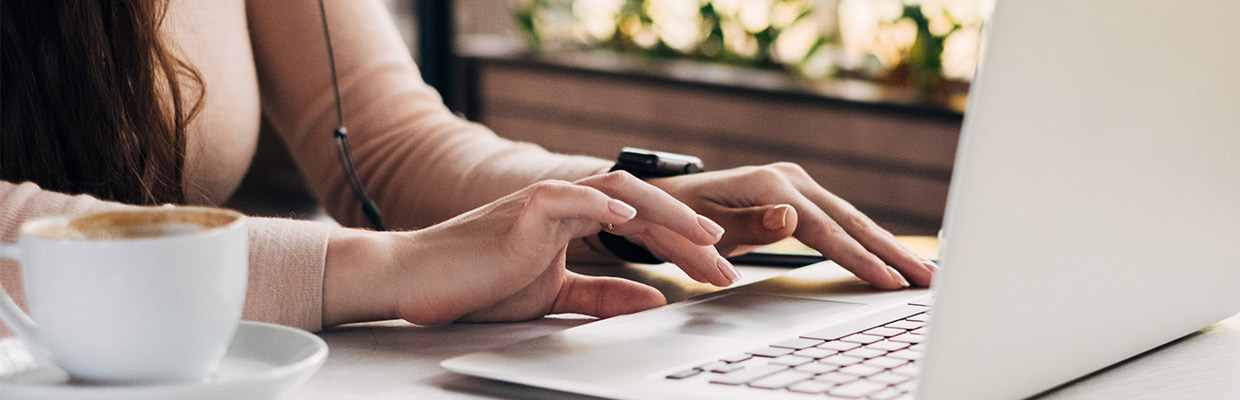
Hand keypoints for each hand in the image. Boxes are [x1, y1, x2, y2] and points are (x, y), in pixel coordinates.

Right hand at [322, 172, 737, 325]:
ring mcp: (547, 200)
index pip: (643, 226)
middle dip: (690, 235)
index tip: (717, 273)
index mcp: (575, 220)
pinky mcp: (526, 208)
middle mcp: (567, 203)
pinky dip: (603, 204)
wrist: (418, 281)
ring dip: (665, 214)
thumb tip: (654, 299)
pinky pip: (573, 197)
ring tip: (701, 237)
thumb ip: (603, 295)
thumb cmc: (477, 284)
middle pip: (643, 207)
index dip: (683, 247)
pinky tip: (632, 218)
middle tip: (726, 266)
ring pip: (620, 193)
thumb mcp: (554, 296)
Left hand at [645, 162, 936, 288]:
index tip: (887, 281)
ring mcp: (797, 185)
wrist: (664, 199)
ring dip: (889, 248)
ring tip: (925, 274)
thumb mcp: (702, 226)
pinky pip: (841, 220)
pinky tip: (892, 258)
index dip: (856, 257)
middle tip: (930, 280)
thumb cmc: (678, 217)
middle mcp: (789, 180)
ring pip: (853, 219)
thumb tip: (791, 218)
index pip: (823, 228)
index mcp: (769, 185)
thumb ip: (746, 225)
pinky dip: (869, 240)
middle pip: (851, 220)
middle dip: (892, 252)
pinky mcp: (800, 195)